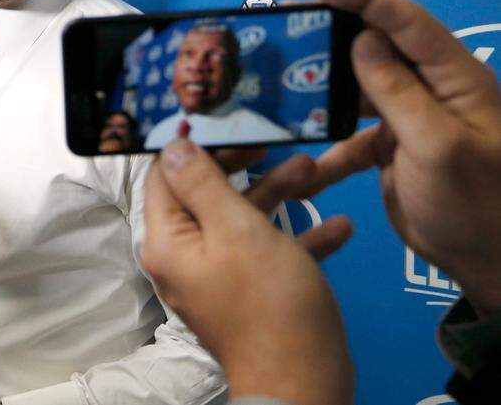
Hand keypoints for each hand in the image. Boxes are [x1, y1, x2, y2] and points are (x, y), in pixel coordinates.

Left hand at [142, 139, 352, 404]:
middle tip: (274, 144)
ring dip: (277, 195)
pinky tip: (338, 227)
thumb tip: (174, 146)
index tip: (227, 124)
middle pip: (206, 196)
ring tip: (315, 169)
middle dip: (243, 168)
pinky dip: (296, 238)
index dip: (193, 147)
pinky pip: (266, 254)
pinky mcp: (249, 293)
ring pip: (240, 221)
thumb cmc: (268, 301)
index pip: (165, 178)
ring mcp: (218, 276)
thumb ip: (204, 184)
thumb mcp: (237, 229)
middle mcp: (185, 256)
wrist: (303, 381)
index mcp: (168, 241)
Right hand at [313, 0, 500, 315]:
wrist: (491, 265)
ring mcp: (410, 120)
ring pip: (356, 91)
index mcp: (453, 77)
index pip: (405, 21)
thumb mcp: (437, 146)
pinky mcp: (392, 151)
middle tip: (284, 28)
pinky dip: (325, 151)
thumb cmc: (477, 202)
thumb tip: (361, 41)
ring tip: (278, 87)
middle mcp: (431, 89)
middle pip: (375, 48)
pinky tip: (302, 167)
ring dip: (321, 94)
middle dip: (331, 38)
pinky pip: (349, 139)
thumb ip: (398, 91)